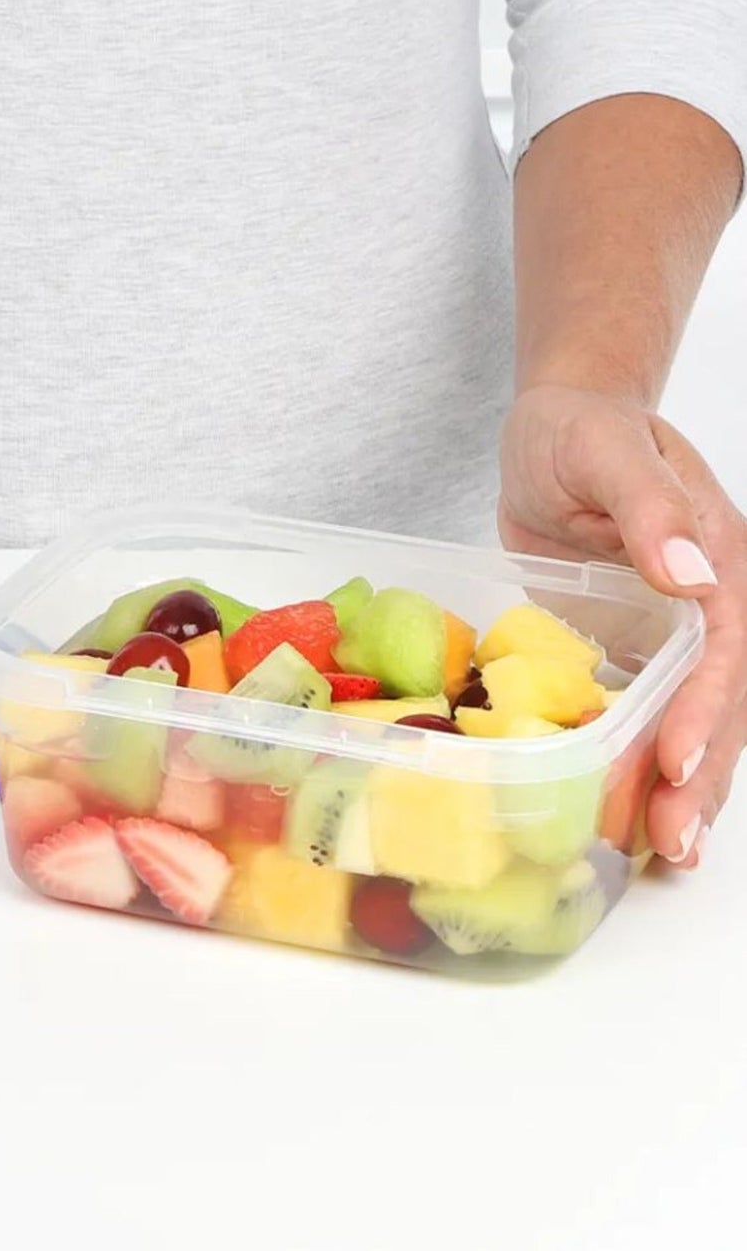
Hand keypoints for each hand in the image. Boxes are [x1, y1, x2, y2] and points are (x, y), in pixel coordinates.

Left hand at [500, 385, 745, 867]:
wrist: (557, 427)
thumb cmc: (582, 430)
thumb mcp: (608, 450)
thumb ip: (649, 508)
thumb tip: (689, 572)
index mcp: (717, 560)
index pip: (723, 649)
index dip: (704, 711)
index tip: (677, 763)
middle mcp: (707, 606)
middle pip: (718, 702)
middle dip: (701, 775)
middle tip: (674, 843)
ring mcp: (671, 631)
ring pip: (690, 719)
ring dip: (682, 786)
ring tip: (667, 852)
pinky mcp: (631, 645)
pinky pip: (646, 711)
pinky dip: (641, 761)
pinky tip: (629, 812)